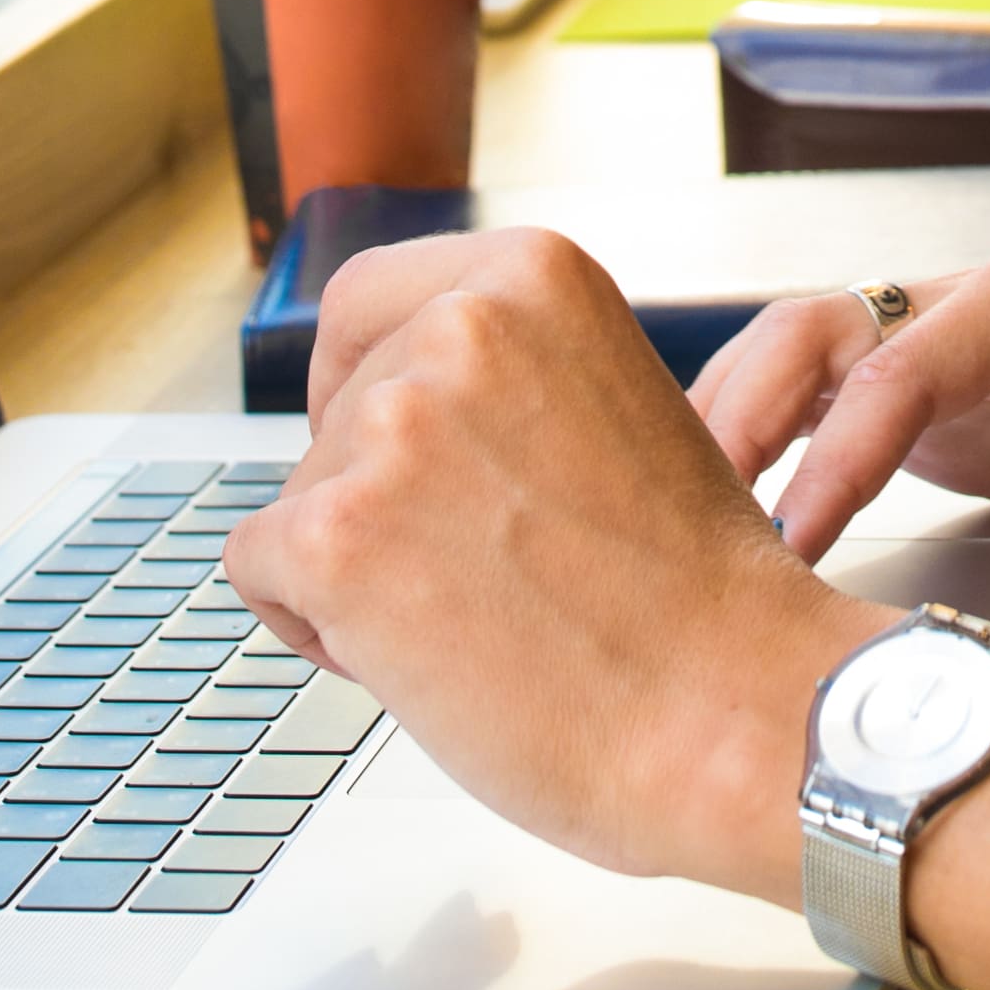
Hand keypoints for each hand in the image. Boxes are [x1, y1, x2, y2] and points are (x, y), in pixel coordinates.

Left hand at [223, 227, 881, 893]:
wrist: (730, 710)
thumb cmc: (693, 595)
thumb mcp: (612, 408)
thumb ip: (514, 380)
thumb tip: (406, 405)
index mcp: (533, 278)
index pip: (364, 300)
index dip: (358, 380)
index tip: (377, 438)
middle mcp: (457, 329)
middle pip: (335, 414)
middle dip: (377, 498)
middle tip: (477, 575)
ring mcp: (390, 429)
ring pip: (301, 500)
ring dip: (356, 571)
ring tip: (475, 622)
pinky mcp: (333, 536)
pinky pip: (259, 572)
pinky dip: (314, 627)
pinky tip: (417, 658)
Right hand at [700, 243, 989, 563]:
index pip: (898, 370)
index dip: (838, 457)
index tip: (794, 541)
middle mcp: (973, 304)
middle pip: (816, 335)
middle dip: (739, 416)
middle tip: (678, 516)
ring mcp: (949, 349)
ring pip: (802, 360)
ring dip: (732, 423)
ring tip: (671, 513)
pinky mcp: (940, 402)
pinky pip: (828, 407)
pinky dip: (767, 446)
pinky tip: (722, 503)